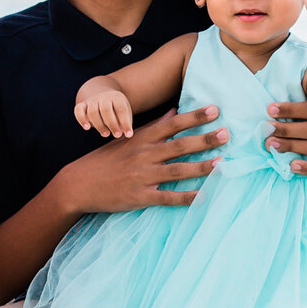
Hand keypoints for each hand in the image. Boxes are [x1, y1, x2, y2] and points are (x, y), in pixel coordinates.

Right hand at [57, 103, 228, 211]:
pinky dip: (186, 198)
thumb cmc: (105, 159)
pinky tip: (203, 197)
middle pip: (179, 145)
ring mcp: (143, 176)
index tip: (215, 109)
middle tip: (227, 133)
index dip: (195, 116)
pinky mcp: (140, 196)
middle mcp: (144, 155)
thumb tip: (174, 111)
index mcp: (142, 138)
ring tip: (222, 163)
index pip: (173, 124)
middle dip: (204, 139)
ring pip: (177, 171)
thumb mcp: (128, 138)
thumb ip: (154, 126)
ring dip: (201, 167)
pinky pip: (167, 197)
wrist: (79, 183)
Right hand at [75, 79, 134, 137]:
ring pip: (92, 112)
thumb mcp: (125, 113)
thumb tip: (125, 134)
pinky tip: (87, 128)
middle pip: (106, 110)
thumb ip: (125, 122)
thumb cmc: (117, 109)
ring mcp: (92, 100)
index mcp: (117, 97)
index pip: (121, 109)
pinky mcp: (83, 104)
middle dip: (112, 124)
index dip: (125, 122)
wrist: (105, 97)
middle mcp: (104, 97)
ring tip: (106, 134)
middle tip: (117, 135)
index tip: (128, 134)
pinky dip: (81, 119)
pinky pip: (78, 110)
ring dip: (99, 125)